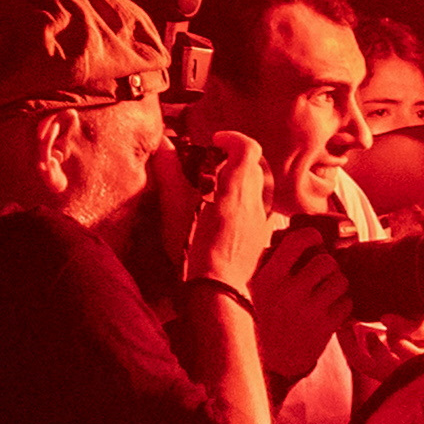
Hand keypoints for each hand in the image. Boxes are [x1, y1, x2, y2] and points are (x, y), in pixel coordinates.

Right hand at [182, 134, 281, 292]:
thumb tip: (162, 144)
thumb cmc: (193, 246)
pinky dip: (243, 201)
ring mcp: (260, 218)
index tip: (216, 141)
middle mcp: (253, 200)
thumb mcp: (174, 207)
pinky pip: (257, 208)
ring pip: (258, 187)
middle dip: (234, 159)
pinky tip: (224, 213)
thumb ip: (169, 172)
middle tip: (210, 165)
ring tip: (215, 189)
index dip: (234, 138)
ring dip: (240, 180)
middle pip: (254, 166)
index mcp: (235, 189)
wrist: (217, 285)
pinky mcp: (261, 235)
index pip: (249, 149)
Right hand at [244, 217, 346, 379]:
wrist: (271, 361)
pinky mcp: (325, 328)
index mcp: (267, 279)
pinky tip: (331, 306)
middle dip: (328, 264)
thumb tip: (287, 235)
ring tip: (328, 288)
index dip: (312, 236)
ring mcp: (309, 311)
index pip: (297, 242)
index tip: (315, 240)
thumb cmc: (263, 316)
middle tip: (322, 271)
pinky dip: (343, 302)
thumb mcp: (255, 288)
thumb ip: (268, 261)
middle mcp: (289, 293)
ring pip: (341, 280)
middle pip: (327, 261)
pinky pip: (347, 303)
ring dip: (337, 282)